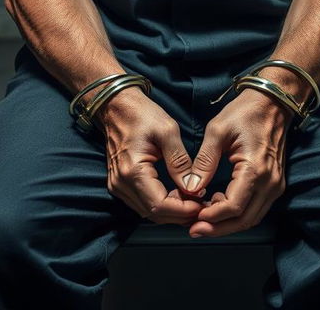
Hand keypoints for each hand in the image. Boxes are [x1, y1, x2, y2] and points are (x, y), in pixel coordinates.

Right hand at [97, 87, 208, 224]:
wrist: (117, 106)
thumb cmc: (142, 114)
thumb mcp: (168, 131)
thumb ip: (180, 162)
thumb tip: (194, 188)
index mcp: (132, 171)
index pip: (159, 205)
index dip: (182, 210)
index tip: (202, 204)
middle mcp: (121, 184)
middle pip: (153, 214)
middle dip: (180, 214)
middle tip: (202, 205)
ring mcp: (117, 185)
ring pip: (147, 212)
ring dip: (171, 211)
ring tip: (193, 201)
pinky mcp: (119, 184)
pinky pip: (141, 203)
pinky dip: (160, 205)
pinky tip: (176, 196)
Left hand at [182, 89, 290, 237]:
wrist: (272, 102)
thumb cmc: (245, 112)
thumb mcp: (217, 130)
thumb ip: (204, 161)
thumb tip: (191, 188)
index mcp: (255, 168)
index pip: (234, 206)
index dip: (213, 217)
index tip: (194, 218)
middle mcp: (269, 182)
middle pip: (245, 220)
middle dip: (218, 228)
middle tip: (195, 230)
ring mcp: (275, 184)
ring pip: (252, 217)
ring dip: (228, 224)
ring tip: (203, 221)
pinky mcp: (274, 183)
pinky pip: (257, 208)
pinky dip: (238, 213)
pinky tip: (219, 207)